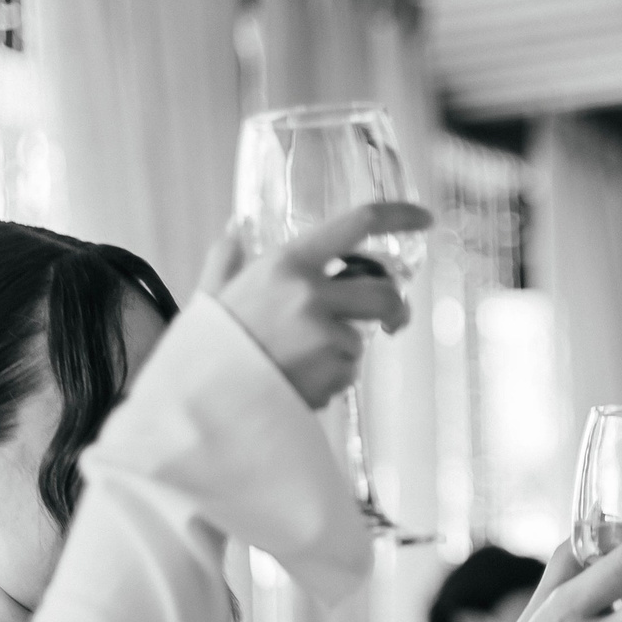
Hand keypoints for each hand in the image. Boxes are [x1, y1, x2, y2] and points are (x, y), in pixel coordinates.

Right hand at [207, 202, 430, 408]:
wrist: (196, 405)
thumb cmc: (204, 349)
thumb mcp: (211, 295)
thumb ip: (226, 259)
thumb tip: (236, 227)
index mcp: (285, 262)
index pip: (357, 222)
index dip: (399, 216)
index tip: (425, 218)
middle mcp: (309, 290)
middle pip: (384, 291)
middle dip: (395, 310)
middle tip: (393, 323)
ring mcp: (323, 331)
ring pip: (361, 339)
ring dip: (342, 354)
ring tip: (297, 366)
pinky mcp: (331, 370)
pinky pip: (348, 373)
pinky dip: (330, 381)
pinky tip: (295, 385)